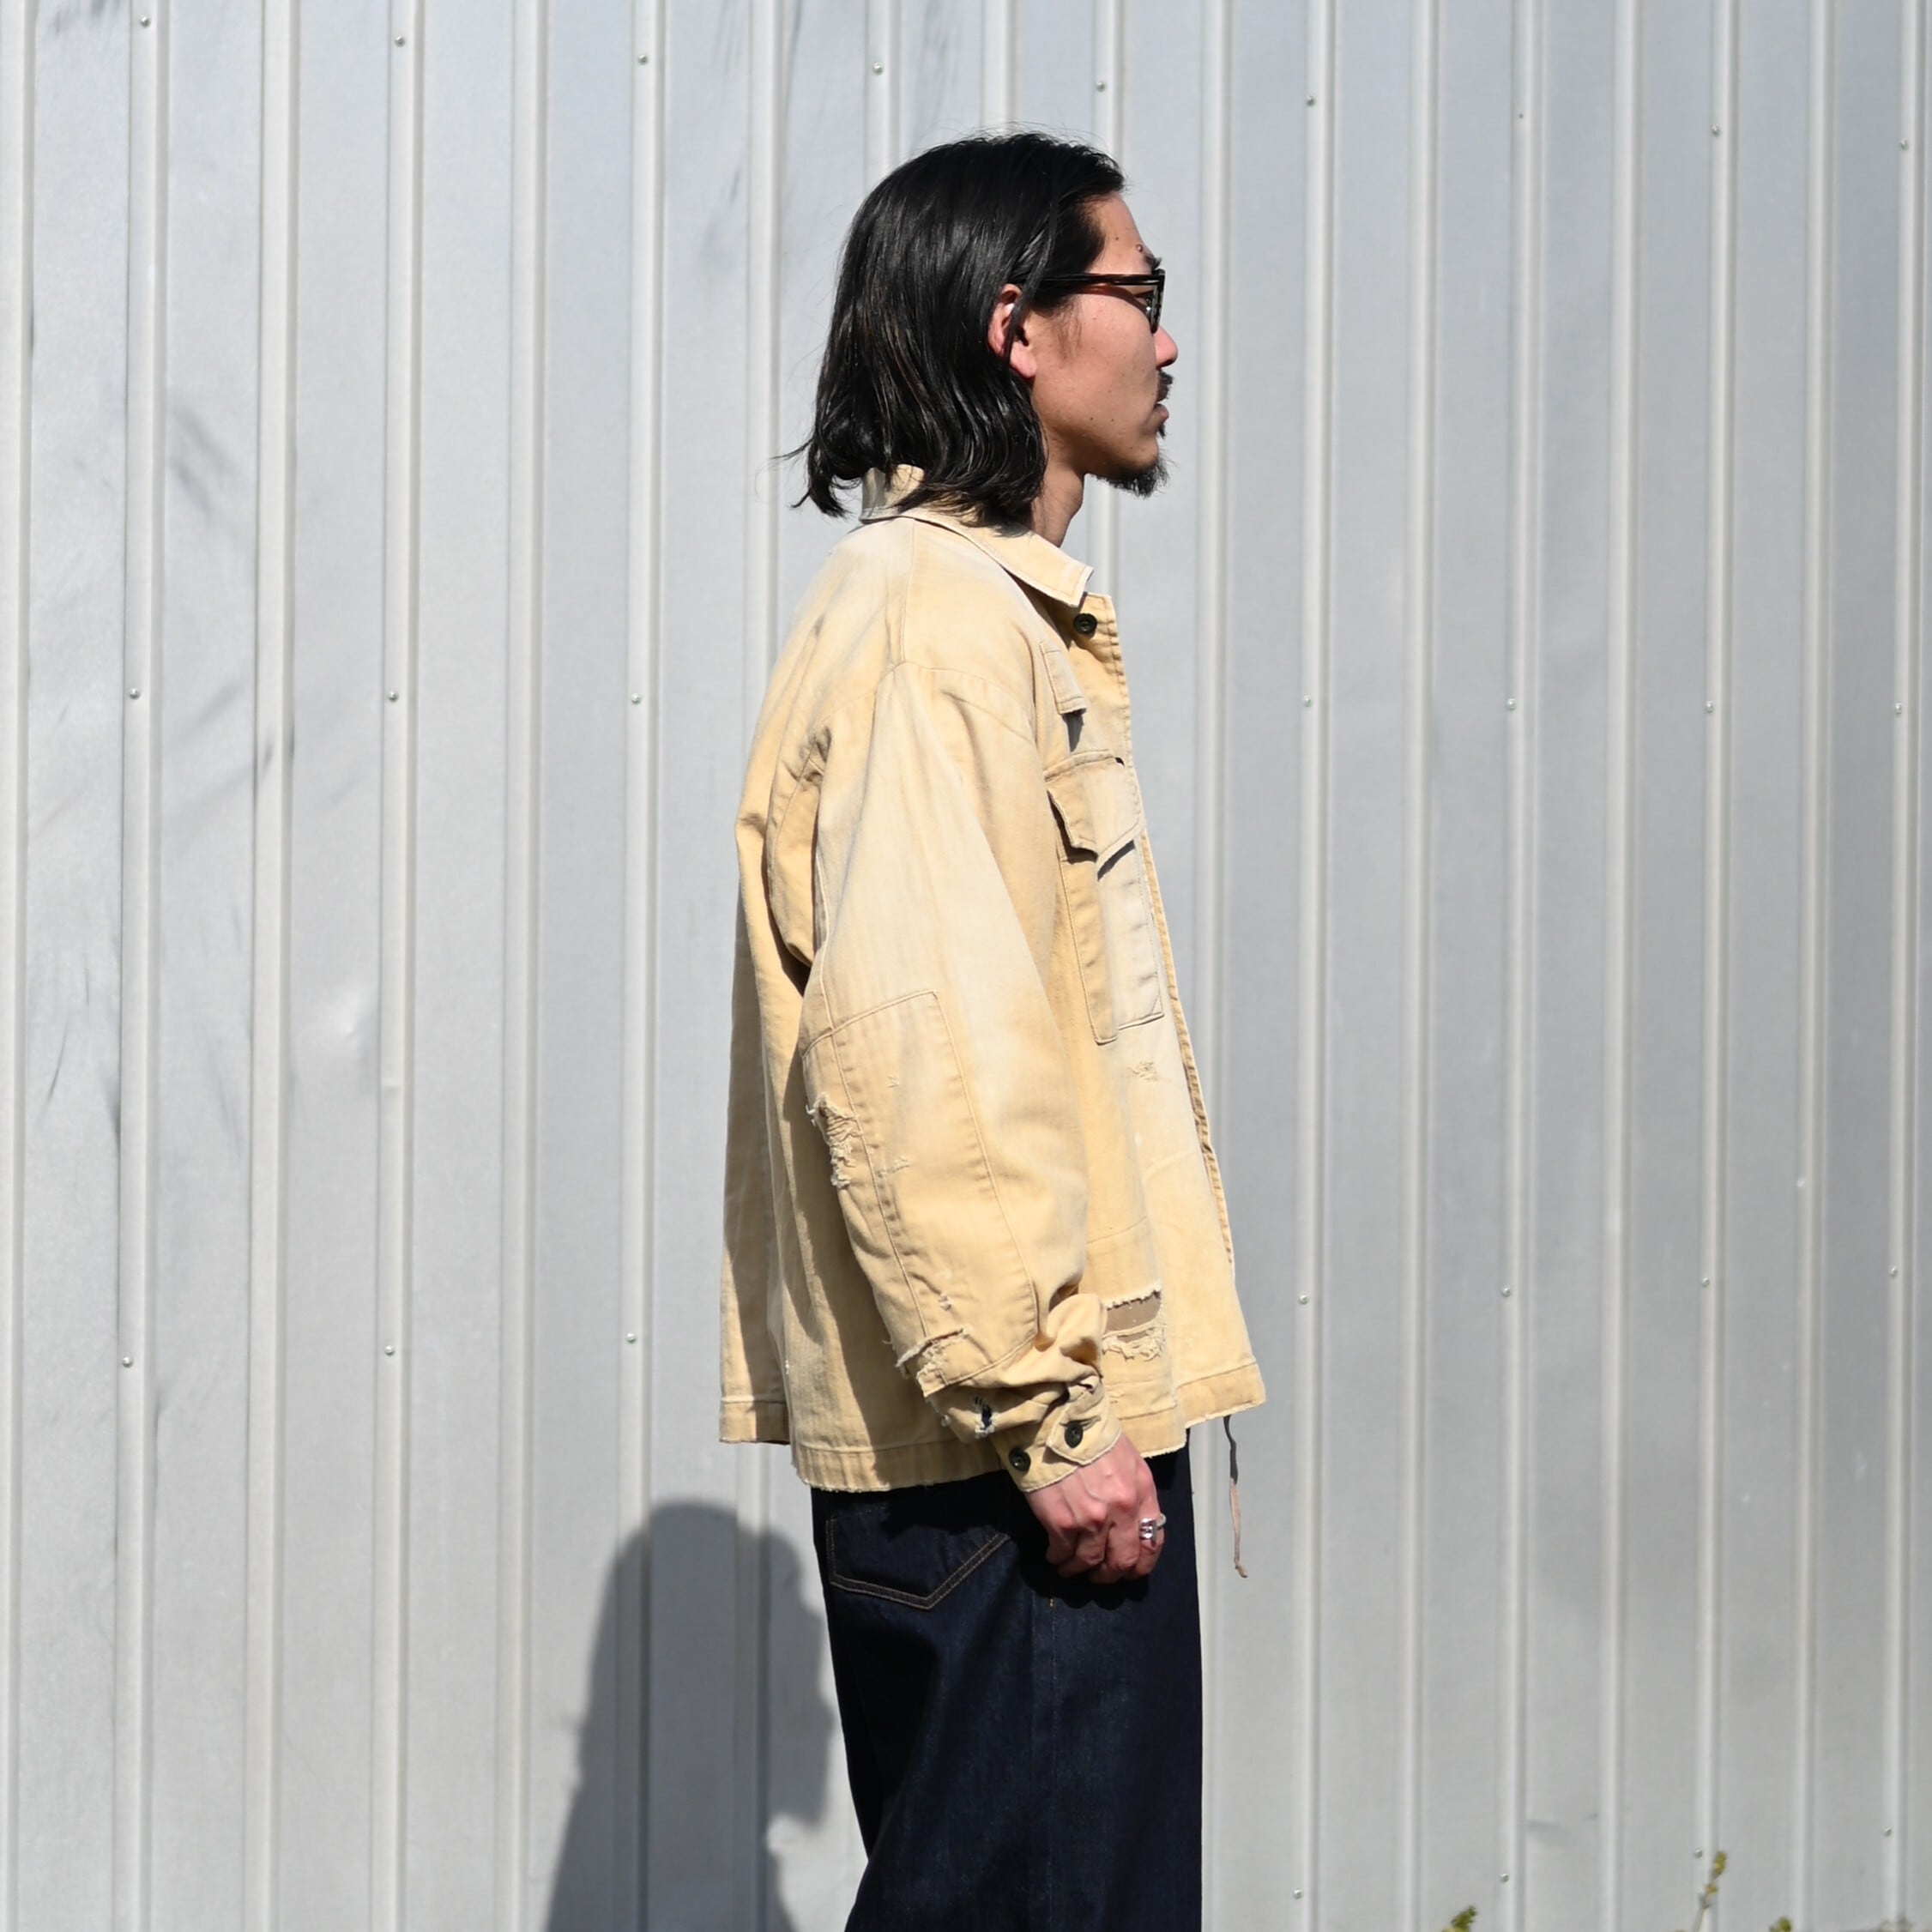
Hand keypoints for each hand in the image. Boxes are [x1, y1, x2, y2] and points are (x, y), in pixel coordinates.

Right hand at [1024, 1433, 1162, 1583]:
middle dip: (1110, 1575)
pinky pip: (1062, 1554)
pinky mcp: (1061, 1523)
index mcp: (1142, 1493)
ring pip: (1089, 1563)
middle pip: (1122, 1562)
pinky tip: (1054, 1555)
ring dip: (1078, 1570)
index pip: (1152, 1543)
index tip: (1129, 1569)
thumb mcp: (1128, 1460)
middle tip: (1099, 1576)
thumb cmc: (1092, 1436)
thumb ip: (1134, 1493)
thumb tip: (1130, 1524)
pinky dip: (1058, 1559)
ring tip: (1069, 1568)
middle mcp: (1121, 1511)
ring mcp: (1091, 1520)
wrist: (1057, 1421)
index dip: (1141, 1563)